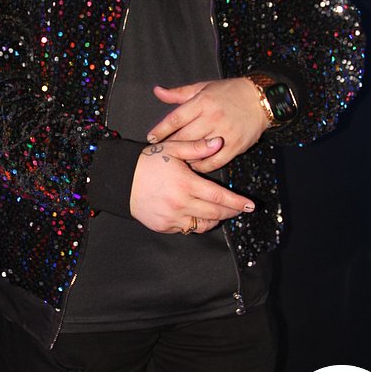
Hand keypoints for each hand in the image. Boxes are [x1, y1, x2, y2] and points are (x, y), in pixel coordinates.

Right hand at [130, 137, 254, 233]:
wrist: (119, 180)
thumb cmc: (147, 161)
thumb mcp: (172, 149)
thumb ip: (197, 147)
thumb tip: (219, 142)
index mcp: (186, 184)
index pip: (219, 197)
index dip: (237, 202)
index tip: (250, 205)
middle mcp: (181, 204)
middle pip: (215, 213)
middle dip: (231, 212)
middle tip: (241, 208)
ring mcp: (172, 217)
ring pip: (202, 224)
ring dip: (215, 219)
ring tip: (221, 212)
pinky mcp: (164, 226)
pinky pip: (187, 228)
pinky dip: (196, 223)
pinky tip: (199, 214)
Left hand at [146, 78, 267, 173]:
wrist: (260, 100)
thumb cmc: (229, 92)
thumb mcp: (203, 87)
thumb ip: (178, 93)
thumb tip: (157, 91)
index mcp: (202, 102)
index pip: (175, 119)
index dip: (160, 130)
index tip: (151, 139)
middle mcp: (212, 117)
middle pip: (184, 137)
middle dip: (171, 146)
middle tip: (162, 152)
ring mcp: (224, 133)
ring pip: (197, 151)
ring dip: (185, 157)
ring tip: (177, 160)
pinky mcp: (236, 146)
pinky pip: (214, 162)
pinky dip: (202, 166)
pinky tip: (195, 165)